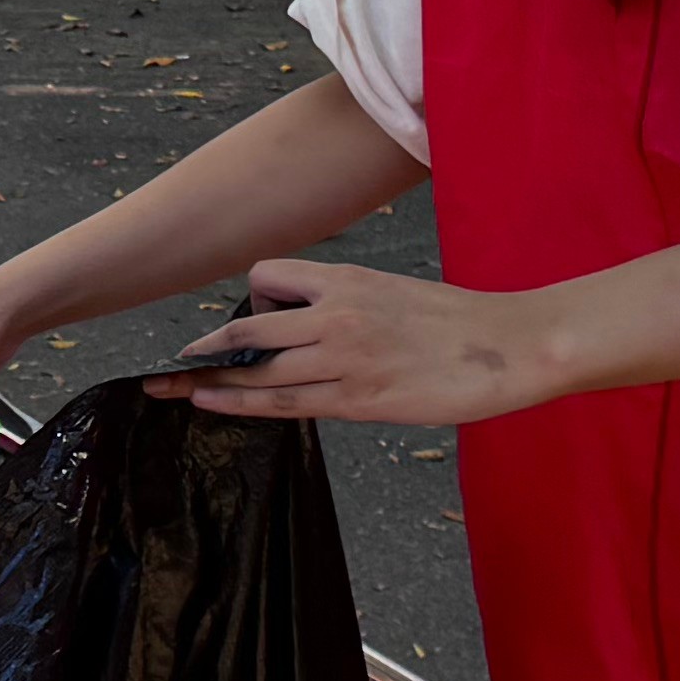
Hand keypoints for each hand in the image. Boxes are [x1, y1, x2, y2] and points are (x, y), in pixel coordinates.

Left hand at [150, 252, 577, 427]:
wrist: (508, 345)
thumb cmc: (457, 323)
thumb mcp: (394, 293)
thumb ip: (348, 305)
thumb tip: (313, 328)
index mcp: (348, 279)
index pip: (269, 277)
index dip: (250, 299)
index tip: (246, 323)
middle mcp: (337, 314)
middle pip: (247, 327)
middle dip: (205, 348)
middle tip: (172, 364)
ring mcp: (345, 358)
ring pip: (257, 370)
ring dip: (210, 381)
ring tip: (173, 389)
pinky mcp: (359, 399)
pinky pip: (284, 402)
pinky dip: (240, 403)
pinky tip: (210, 402)